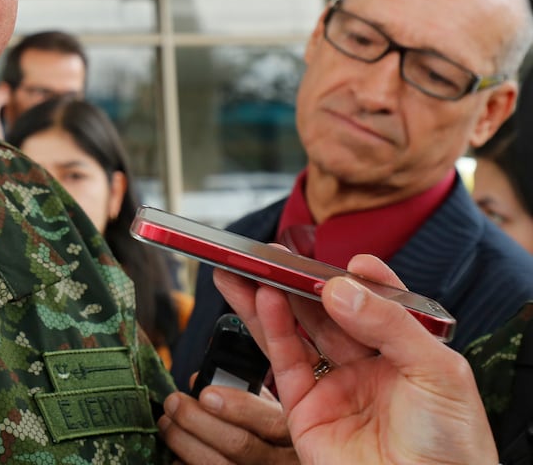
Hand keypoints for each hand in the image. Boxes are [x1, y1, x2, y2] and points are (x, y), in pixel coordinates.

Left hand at [160, 385, 297, 464]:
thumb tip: (196, 381)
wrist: (282, 459)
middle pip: (238, 445)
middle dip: (197, 420)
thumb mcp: (269, 408)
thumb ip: (242, 391)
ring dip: (184, 442)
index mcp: (296, 434)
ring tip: (167, 423)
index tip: (205, 394)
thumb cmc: (274, 432)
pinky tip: (176, 455)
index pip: (270, 422)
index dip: (237, 407)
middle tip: (173, 402)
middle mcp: (285, 463)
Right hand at [214, 255, 497, 464]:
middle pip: (326, 313)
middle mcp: (368, 366)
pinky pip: (284, 360)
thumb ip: (389, 324)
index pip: (377, 303)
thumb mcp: (438, 372)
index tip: (346, 259)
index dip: (358, 279)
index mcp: (407, 352)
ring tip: (247, 268)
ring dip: (269, 297)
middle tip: (272, 255)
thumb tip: (341, 288)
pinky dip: (270, 326)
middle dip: (298, 282)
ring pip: (295, 331)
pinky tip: (263, 299)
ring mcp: (334, 386)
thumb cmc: (453, 447)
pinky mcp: (305, 409)